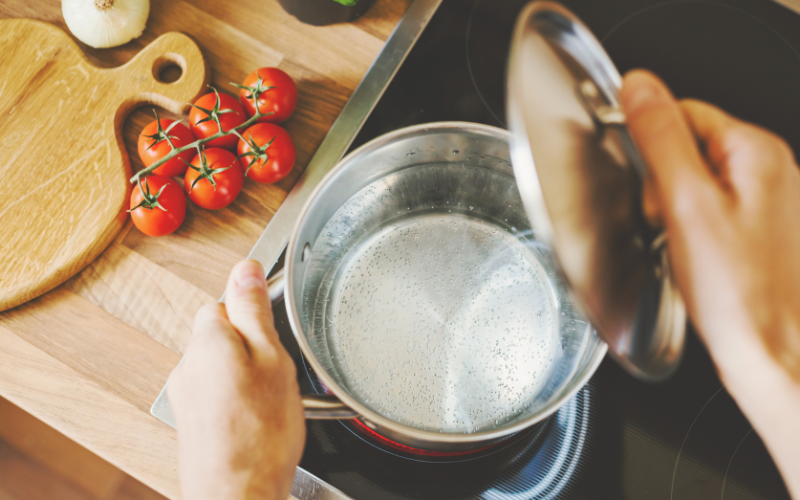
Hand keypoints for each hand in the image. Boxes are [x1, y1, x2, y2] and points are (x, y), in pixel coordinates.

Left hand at [168, 260, 304, 499]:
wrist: (236, 495)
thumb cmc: (259, 435)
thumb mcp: (271, 358)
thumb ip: (253, 310)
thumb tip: (244, 268)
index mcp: (208, 338)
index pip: (227, 299)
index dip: (256, 313)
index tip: (276, 331)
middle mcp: (188, 363)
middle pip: (223, 332)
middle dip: (252, 345)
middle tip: (280, 371)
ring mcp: (187, 393)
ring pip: (222, 364)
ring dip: (245, 373)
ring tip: (272, 400)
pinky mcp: (192, 420)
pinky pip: (218, 392)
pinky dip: (237, 399)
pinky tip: (258, 420)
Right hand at [620, 70, 799, 496]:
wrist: (773, 353)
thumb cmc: (740, 292)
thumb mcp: (686, 204)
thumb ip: (661, 138)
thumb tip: (638, 86)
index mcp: (756, 151)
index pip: (682, 113)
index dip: (652, 148)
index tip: (650, 186)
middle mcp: (769, 170)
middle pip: (686, 149)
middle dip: (662, 185)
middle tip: (667, 223)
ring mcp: (765, 202)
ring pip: (693, 184)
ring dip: (674, 212)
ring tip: (683, 247)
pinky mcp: (756, 232)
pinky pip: (706, 213)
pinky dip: (690, 232)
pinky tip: (695, 259)